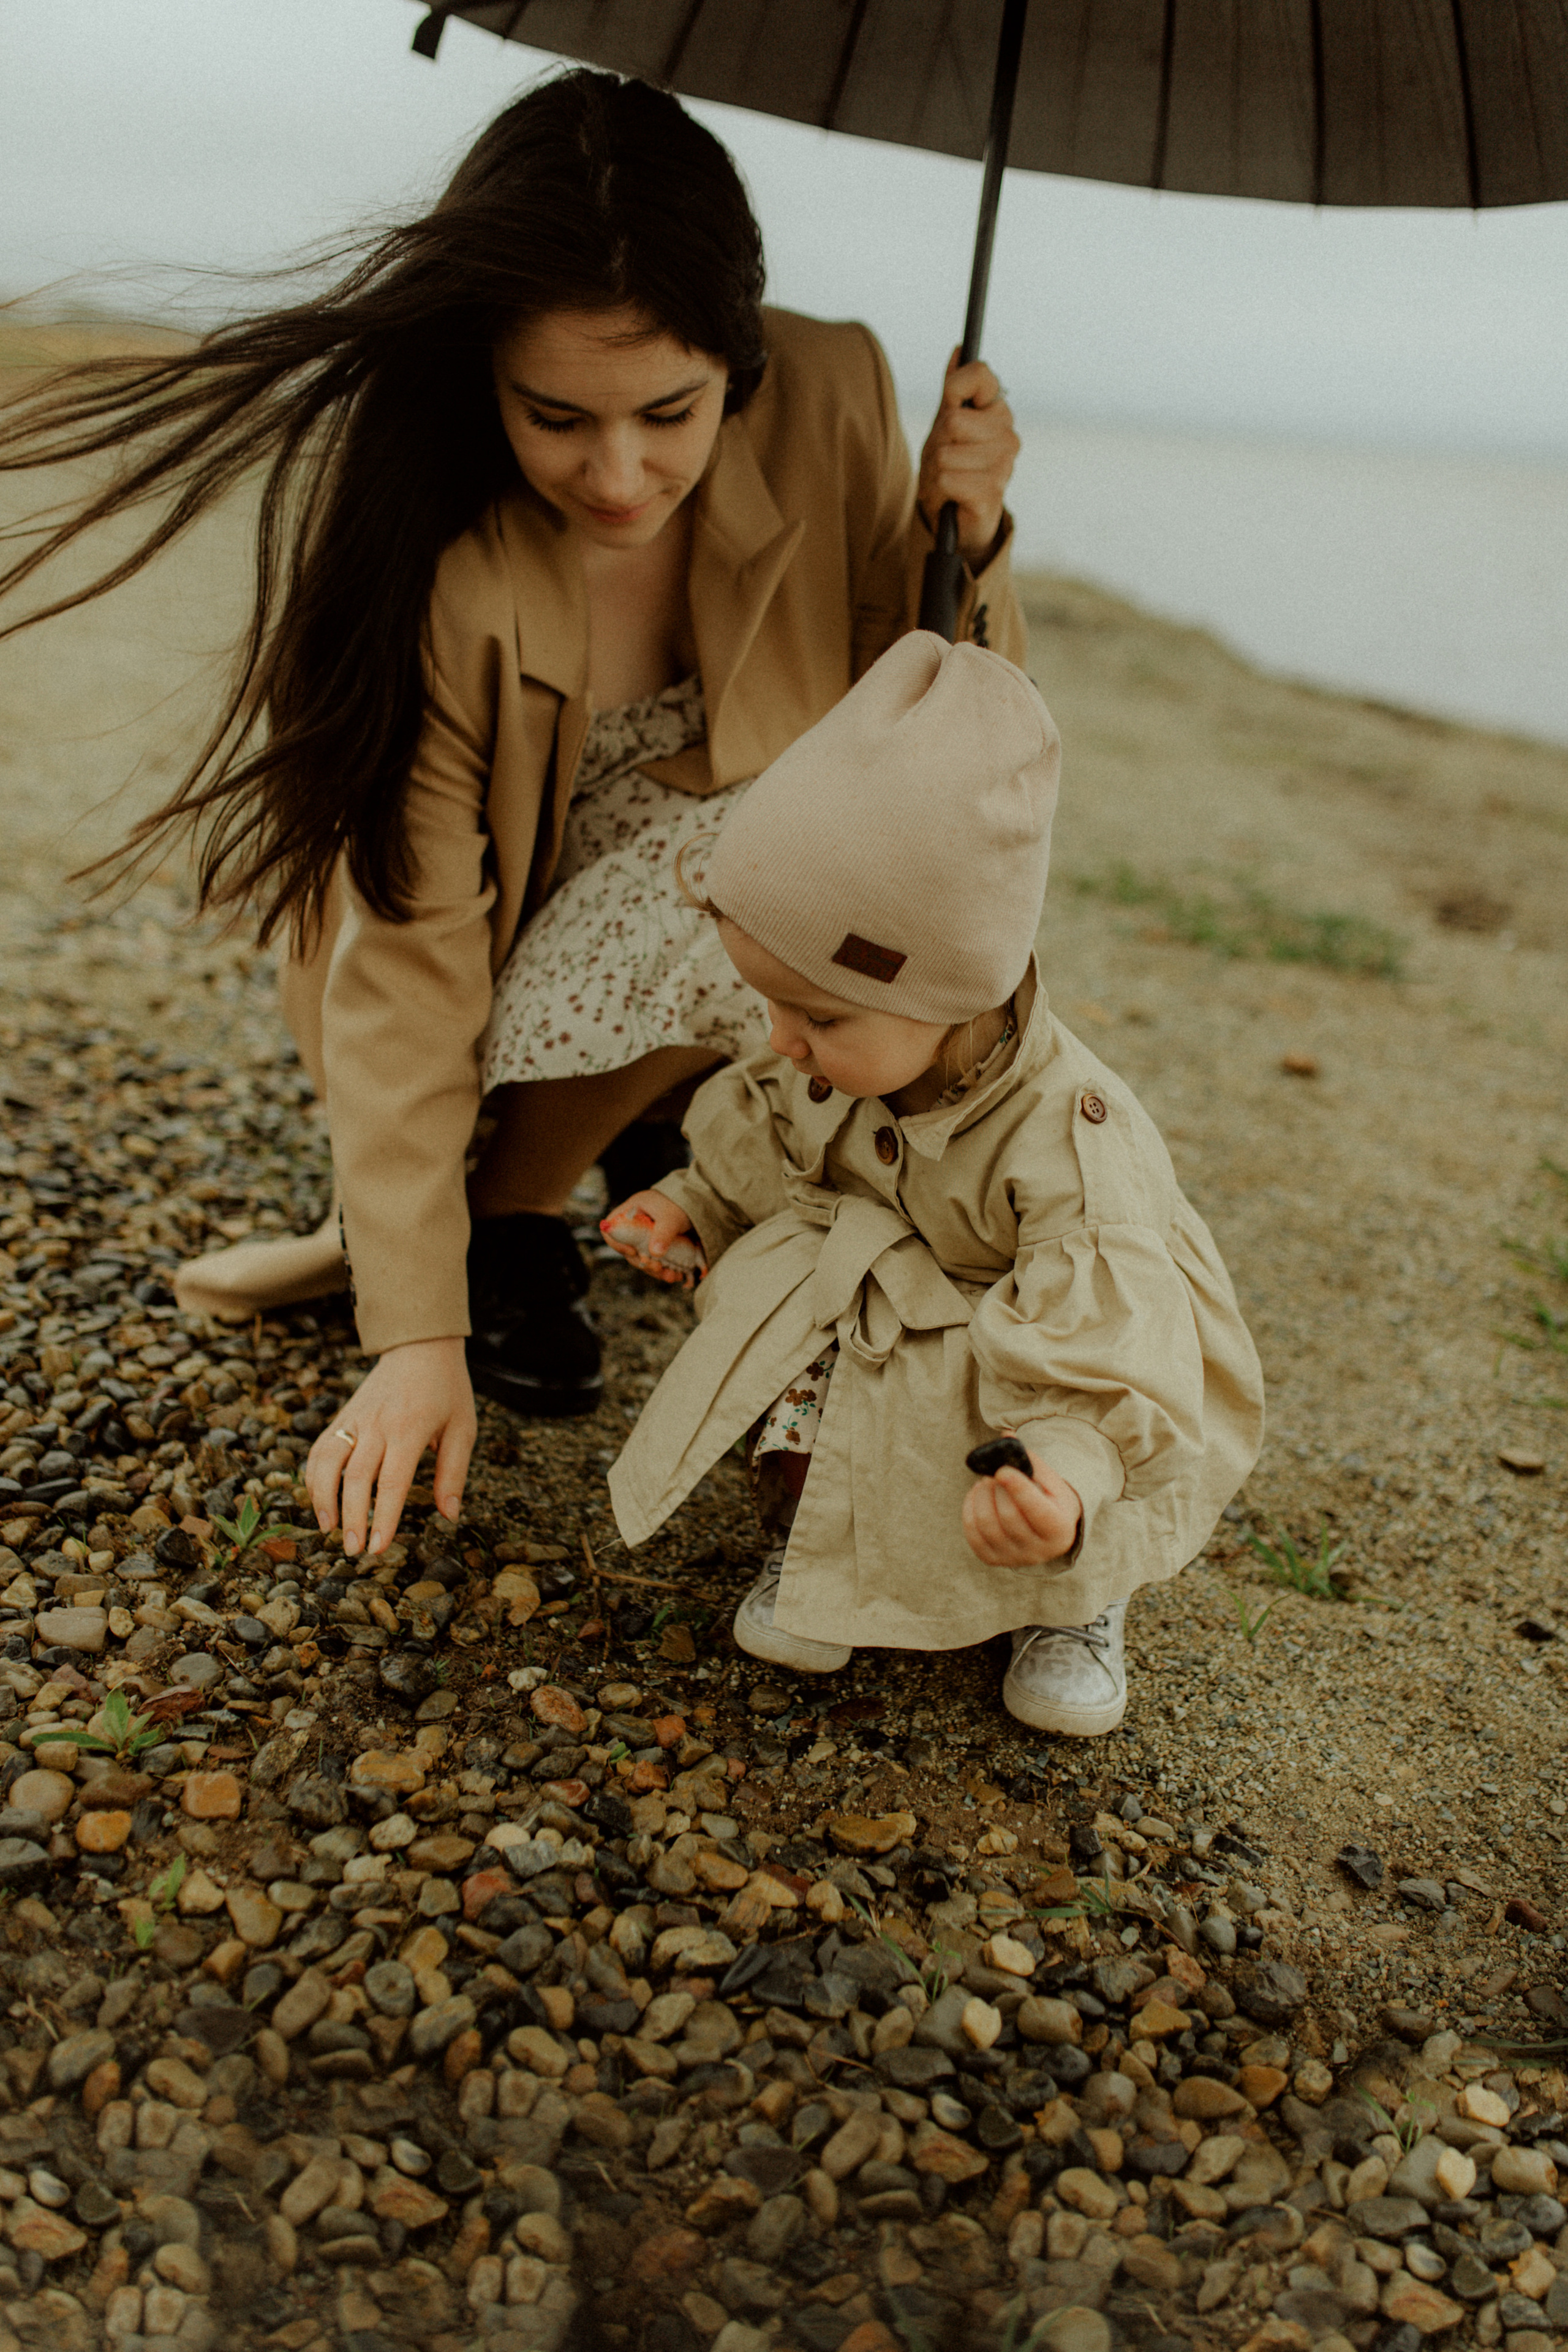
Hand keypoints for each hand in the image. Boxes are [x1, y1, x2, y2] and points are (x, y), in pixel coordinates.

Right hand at [306, 1335, 474, 1558]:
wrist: (419, 1346)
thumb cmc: (447, 1390)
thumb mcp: (463, 1428)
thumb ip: (454, 1472)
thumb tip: (449, 1516)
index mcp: (410, 1428)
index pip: (392, 1481)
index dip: (384, 1518)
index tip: (377, 1548)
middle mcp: (377, 1424)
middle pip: (356, 1478)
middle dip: (352, 1518)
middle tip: (353, 1550)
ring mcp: (355, 1419)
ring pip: (328, 1463)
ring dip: (324, 1499)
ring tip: (329, 1530)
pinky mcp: (342, 1417)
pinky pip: (320, 1450)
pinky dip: (313, 1478)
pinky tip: (320, 1503)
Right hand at [599, 1188, 704, 1288]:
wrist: (697, 1203)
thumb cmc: (680, 1203)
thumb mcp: (671, 1216)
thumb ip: (663, 1233)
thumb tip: (655, 1253)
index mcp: (630, 1211)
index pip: (611, 1228)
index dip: (617, 1243)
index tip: (633, 1252)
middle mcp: (634, 1225)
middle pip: (628, 1249)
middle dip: (642, 1262)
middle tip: (657, 1268)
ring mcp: (644, 1237)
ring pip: (642, 1258)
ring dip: (654, 1270)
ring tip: (671, 1276)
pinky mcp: (656, 1245)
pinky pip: (654, 1261)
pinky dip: (663, 1270)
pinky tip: (675, 1275)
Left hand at [917, 350, 1019, 566]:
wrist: (957, 519)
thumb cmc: (953, 468)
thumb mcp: (946, 425)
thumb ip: (954, 389)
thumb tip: (959, 349)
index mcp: (998, 411)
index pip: (979, 374)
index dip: (954, 389)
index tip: (950, 409)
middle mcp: (1007, 434)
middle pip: (953, 420)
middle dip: (937, 444)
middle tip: (943, 460)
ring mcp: (1003, 464)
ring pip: (946, 453)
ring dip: (935, 471)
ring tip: (946, 481)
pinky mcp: (992, 493)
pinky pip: (948, 479)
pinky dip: (939, 491)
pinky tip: (950, 498)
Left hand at [963, 1445, 1081, 1567]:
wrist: (1046, 1530)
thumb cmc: (1050, 1498)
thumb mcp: (1051, 1480)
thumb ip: (1030, 1460)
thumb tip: (1006, 1436)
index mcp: (1060, 1530)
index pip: (1037, 1511)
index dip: (1018, 1489)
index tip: (1002, 1470)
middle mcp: (1038, 1551)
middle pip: (1009, 1517)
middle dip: (998, 1489)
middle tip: (995, 1472)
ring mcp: (1014, 1558)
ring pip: (987, 1525)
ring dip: (982, 1496)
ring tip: (986, 1481)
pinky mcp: (992, 1558)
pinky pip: (972, 1533)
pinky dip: (970, 1508)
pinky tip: (978, 1494)